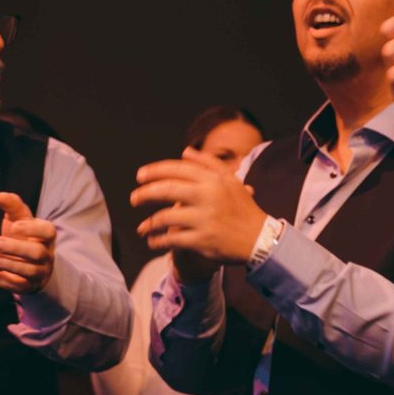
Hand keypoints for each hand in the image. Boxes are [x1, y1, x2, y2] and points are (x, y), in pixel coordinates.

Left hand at [0, 192, 57, 293]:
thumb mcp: (19, 220)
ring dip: (8, 264)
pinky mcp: (30, 286)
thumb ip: (13, 207)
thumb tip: (0, 195)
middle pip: (37, 253)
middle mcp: (46, 254)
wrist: (30, 263)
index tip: (14, 226)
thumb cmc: (23, 237)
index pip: (48, 231)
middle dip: (15, 248)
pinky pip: (22, 286)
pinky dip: (7, 282)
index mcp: (46, 236)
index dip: (33, 229)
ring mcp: (40, 272)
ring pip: (30, 271)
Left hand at [131, 149, 265, 281]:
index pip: (177, 170)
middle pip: (166, 190)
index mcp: (212, 180)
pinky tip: (153, 242)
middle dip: (145, 194)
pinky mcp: (202, 240)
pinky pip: (172, 239)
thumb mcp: (230, 180)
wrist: (259, 238)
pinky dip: (159, 241)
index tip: (140, 176)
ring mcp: (204, 219)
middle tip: (134, 198)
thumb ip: (208, 163)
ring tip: (142, 228)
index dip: (155, 171)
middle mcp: (207, 197)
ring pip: (165, 217)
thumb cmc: (242, 207)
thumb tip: (184, 152)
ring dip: (149, 223)